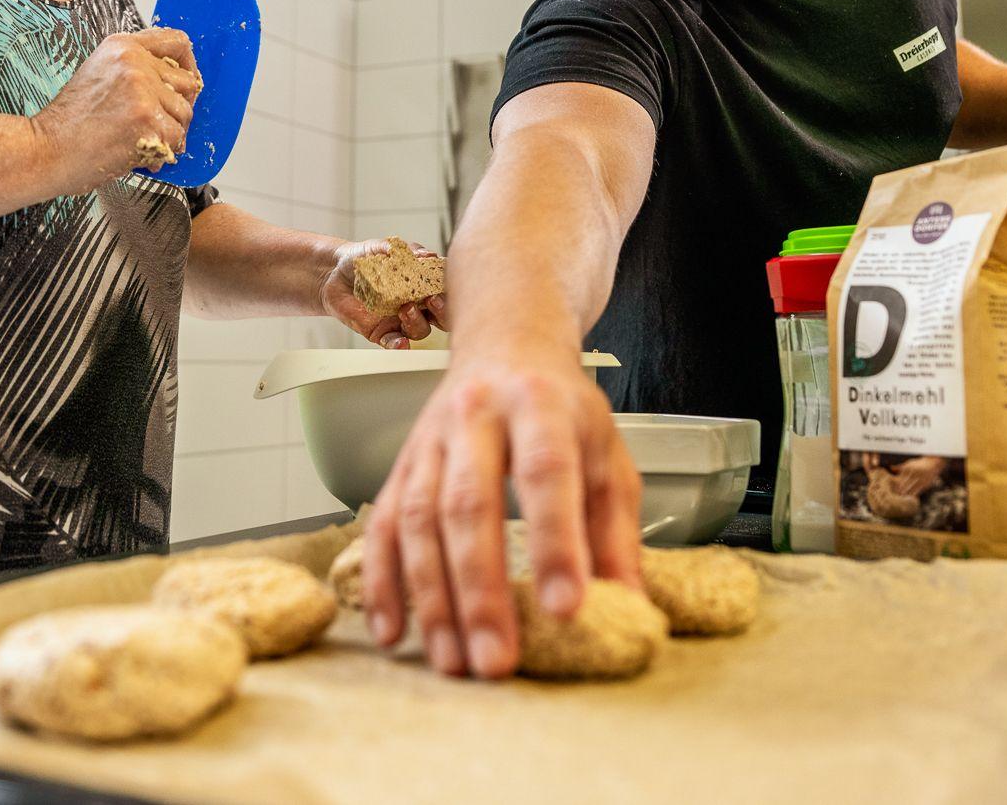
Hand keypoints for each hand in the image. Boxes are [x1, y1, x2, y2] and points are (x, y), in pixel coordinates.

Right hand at [30, 28, 201, 189]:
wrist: (47, 149)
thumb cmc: (69, 122)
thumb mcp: (98, 74)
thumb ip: (133, 70)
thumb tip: (173, 83)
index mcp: (122, 46)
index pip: (177, 42)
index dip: (189, 65)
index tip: (185, 85)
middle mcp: (134, 60)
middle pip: (187, 82)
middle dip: (177, 109)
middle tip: (158, 126)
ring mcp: (142, 87)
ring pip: (185, 112)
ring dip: (170, 133)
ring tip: (143, 141)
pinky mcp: (146, 117)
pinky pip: (177, 137)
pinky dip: (165, 152)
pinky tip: (141, 155)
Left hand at [321, 239, 448, 348]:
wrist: (334, 272)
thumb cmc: (363, 259)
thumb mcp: (383, 248)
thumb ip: (404, 251)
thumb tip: (426, 256)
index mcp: (422, 284)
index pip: (445, 290)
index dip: (449, 289)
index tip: (443, 283)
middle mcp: (416, 304)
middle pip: (442, 317)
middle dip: (442, 311)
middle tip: (432, 300)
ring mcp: (399, 320)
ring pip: (420, 330)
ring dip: (417, 322)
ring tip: (405, 308)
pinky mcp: (381, 332)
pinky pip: (394, 343)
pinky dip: (399, 346)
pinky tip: (400, 343)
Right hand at [362, 345, 641, 679]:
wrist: (505, 346)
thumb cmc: (563, 412)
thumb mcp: (607, 454)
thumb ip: (616, 529)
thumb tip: (627, 605)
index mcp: (540, 406)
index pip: (545, 472)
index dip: (555, 542)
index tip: (566, 609)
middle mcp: (476, 417)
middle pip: (469, 504)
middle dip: (481, 590)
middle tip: (496, 660)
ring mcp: (428, 440)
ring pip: (417, 520)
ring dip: (431, 598)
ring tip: (453, 661)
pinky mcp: (398, 465)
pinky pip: (379, 525)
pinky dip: (382, 582)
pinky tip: (393, 631)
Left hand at [890, 456, 945, 497]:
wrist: (933, 463)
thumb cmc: (918, 464)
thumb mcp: (909, 463)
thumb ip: (900, 467)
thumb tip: (891, 468)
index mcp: (908, 468)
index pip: (899, 479)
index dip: (895, 486)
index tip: (892, 491)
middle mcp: (913, 473)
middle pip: (904, 485)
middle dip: (899, 491)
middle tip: (896, 497)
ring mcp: (920, 479)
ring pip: (911, 489)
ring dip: (906, 494)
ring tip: (902, 499)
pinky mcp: (925, 484)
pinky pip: (918, 491)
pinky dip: (913, 495)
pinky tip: (910, 498)